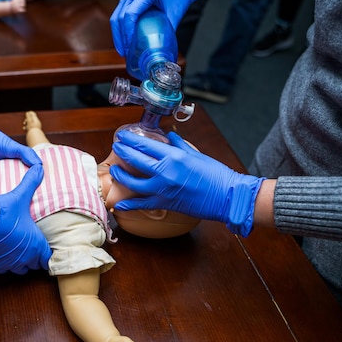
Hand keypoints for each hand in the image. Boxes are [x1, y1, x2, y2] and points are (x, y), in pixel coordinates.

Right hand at [0, 164, 50, 273]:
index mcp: (35, 245)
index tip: (43, 245)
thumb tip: (40, 167)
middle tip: (30, 244)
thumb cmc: (1, 212)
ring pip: (19, 269)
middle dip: (33, 257)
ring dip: (20, 261)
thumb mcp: (19, 195)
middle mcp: (24, 258)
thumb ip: (32, 181)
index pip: (48, 258)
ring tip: (16, 248)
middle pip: (34, 264)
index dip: (46, 252)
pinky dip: (4, 262)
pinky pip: (3, 268)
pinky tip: (2, 250)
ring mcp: (9, 264)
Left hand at [109, 131, 264, 236]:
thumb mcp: (196, 155)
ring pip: (133, 182)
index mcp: (174, 156)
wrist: (227, 196)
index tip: (122, 135)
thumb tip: (168, 136)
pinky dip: (128, 205)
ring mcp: (163, 189)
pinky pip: (142, 204)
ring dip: (120, 175)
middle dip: (122, 151)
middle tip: (115, 147)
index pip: (145, 144)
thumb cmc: (216, 174)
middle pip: (135, 159)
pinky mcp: (165, 203)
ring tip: (114, 170)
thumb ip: (179, 145)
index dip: (130, 139)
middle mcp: (165, 171)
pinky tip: (118, 205)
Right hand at [110, 0, 222, 57]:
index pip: (130, 13)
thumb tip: (161, 49)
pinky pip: (120, 13)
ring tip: (123, 49)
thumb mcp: (176, 14)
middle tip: (124, 53)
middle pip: (119, 15)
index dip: (128, 32)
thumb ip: (167, 31)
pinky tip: (124, 40)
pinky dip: (120, 28)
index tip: (131, 46)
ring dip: (118, 33)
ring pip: (116, 15)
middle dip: (120, 36)